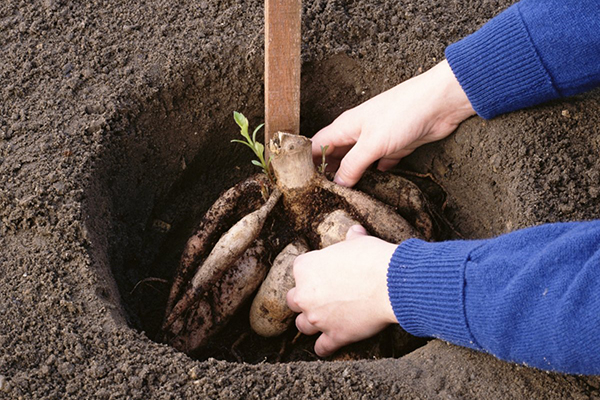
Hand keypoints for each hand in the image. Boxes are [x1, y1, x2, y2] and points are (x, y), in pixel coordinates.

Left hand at [286, 225, 397, 356]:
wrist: (390, 283)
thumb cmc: (373, 258)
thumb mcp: (358, 242)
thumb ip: (351, 238)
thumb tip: (355, 230)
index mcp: (306, 267)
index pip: (299, 269)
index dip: (312, 272)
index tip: (323, 274)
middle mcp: (305, 294)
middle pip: (293, 300)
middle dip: (304, 299)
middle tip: (318, 298)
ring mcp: (317, 317)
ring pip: (302, 325)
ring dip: (310, 323)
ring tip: (320, 321)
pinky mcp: (334, 335)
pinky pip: (321, 347)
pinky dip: (323, 348)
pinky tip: (326, 347)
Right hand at [311, 60, 474, 186]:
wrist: (440, 104)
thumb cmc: (402, 113)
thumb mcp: (371, 144)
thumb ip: (352, 165)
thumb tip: (337, 184)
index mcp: (345, 127)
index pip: (317, 145)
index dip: (305, 162)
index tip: (300, 182)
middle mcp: (357, 132)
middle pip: (335, 155)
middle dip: (327, 173)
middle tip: (321, 196)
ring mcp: (376, 140)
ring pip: (357, 162)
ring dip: (351, 177)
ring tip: (343, 198)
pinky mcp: (394, 147)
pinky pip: (379, 164)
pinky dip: (374, 176)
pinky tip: (372, 189)